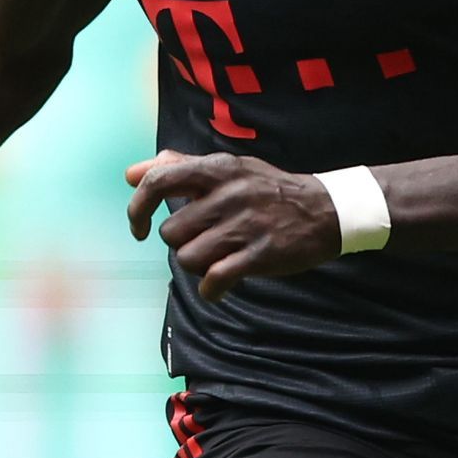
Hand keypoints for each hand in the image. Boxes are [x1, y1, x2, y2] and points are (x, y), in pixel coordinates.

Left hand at [125, 150, 340, 300]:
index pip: (159, 180)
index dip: (138, 208)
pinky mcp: (261, 254)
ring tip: (218, 258)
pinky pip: (215, 279)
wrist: (326, 210)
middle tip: (204, 241)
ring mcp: (245, 224)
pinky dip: (211, 289)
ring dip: (197, 265)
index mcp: (217, 169)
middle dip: (181, 244)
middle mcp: (229, 193)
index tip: (139, 228)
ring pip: (188, 257)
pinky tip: (220, 284)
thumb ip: (178, 167)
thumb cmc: (267, 189)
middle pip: (171, 232)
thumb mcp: (227, 168)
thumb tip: (130, 174)